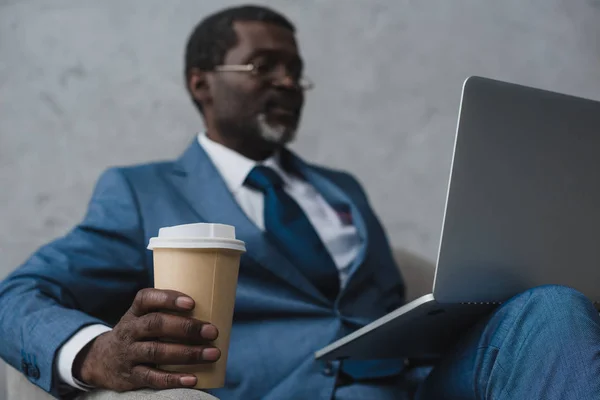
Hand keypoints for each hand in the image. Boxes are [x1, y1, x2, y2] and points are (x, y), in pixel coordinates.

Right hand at [73, 288, 219, 390]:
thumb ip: (168, 312)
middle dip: (186, 328)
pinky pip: (152, 377)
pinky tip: (193, 379)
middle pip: (156, 324)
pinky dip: (173, 379)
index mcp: (135, 312)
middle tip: (212, 332)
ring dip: (187, 353)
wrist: (101, 361)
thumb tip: (214, 309)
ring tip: (213, 354)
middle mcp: (130, 330)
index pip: (146, 299)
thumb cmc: (138, 334)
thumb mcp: (142, 318)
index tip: (192, 303)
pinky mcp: (131, 376)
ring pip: (156, 351)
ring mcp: (129, 353)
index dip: (168, 299)